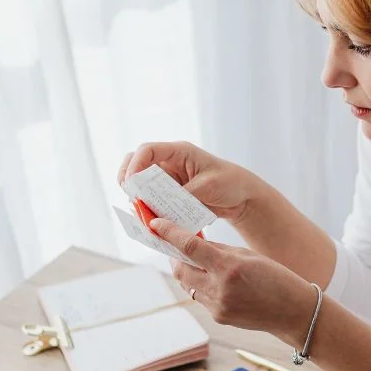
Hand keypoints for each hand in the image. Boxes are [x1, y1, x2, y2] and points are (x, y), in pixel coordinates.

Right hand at [117, 141, 261, 226]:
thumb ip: (184, 194)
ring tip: (140, 212)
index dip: (134, 164)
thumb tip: (160, 207)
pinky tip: (150, 219)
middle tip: (131, 198)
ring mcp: (168, 179)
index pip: (147, 150)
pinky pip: (152, 199)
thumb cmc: (230, 183)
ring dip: (138, 198)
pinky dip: (148, 208)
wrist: (241, 197)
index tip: (130, 184)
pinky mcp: (170, 195)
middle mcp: (169, 163)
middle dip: (128, 180)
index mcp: (179, 152)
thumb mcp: (208, 187)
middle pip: (136, 164)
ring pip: (142, 184)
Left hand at [149, 219, 317, 342]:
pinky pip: (200, 297)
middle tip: (172, 243)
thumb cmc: (276, 278)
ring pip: (188, 285)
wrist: (293, 311)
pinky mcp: (218, 317)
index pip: (190, 247)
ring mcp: (218, 307)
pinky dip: (201, 284)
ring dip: (187, 270)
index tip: (155, 225)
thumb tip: (194, 245)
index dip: (169, 234)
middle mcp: (220, 289)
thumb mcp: (248, 256)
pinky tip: (211, 278)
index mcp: (229, 268)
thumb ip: (219, 251)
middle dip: (173, 255)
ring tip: (194, 260)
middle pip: (181, 269)